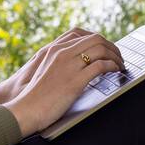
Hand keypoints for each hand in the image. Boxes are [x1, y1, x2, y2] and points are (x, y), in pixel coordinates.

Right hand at [0, 26, 124, 103]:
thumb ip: (58, 64)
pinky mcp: (75, 81)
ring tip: (120, 65)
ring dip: (115, 56)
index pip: (82, 34)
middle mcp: (62, 53)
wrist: (25, 110)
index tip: (106, 48)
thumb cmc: (34, 96)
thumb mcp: (44, 71)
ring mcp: (69, 66)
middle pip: (96, 39)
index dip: (99, 40)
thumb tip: (76, 65)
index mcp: (54, 49)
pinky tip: (115, 72)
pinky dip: (112, 67)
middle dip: (112, 47)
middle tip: (118, 57)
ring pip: (101, 49)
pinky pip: (101, 66)